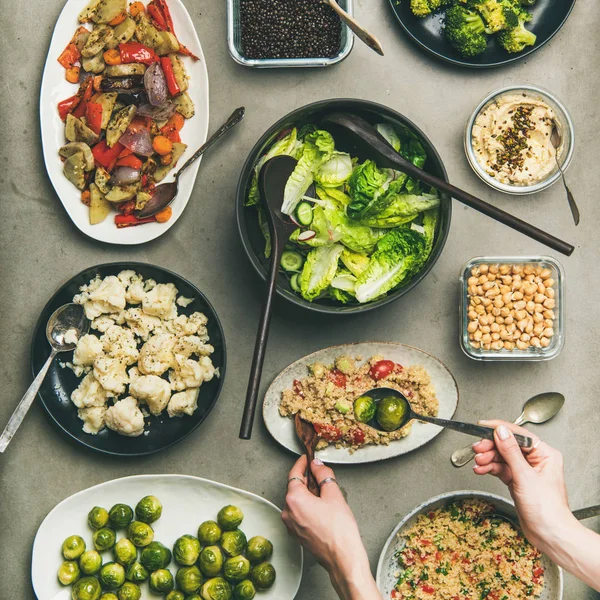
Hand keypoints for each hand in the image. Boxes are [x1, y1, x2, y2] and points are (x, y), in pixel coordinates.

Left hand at [282, 456, 381, 599]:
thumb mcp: (334, 494)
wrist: (342, 558)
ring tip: (324, 493)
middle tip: (320, 474)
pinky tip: (321, 507)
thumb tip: (318, 465)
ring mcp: (291, 525)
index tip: (307, 458)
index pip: (294, 474)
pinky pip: (299, 513)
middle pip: (294, 487)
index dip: (301, 463)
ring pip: (297, 501)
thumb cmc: (339, 530)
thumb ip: (324, 475)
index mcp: (294, 499)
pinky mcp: (297, 534)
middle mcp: (288, 512)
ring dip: (308, 493)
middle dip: (307, 479)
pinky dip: (307, 506)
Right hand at [473, 421, 599, 590]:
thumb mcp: (525, 477)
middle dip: (491, 447)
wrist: (549, 535)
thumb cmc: (547, 510)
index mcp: (545, 454)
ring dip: (488, 458)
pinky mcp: (517, 481)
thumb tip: (501, 431)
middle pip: (508, 445)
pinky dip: (489, 468)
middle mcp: (536, 460)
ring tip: (478, 461)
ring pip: (502, 457)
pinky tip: (481, 469)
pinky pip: (500, 469)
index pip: (519, 434)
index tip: (483, 426)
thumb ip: (510, 452)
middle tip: (477, 448)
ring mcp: (526, 471)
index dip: (500, 429)